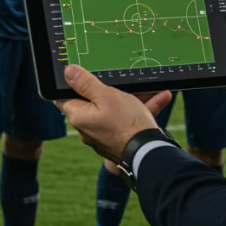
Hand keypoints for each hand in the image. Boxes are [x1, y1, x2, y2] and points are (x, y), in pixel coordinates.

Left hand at [56, 65, 173, 162]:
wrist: (148, 152)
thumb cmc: (125, 122)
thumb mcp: (106, 95)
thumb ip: (86, 83)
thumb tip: (68, 72)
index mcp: (79, 117)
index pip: (64, 99)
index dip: (70, 86)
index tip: (80, 76)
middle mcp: (88, 129)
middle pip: (93, 103)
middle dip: (107, 90)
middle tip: (118, 79)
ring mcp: (104, 136)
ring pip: (116, 111)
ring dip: (132, 98)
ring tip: (148, 87)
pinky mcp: (120, 141)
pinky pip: (128, 121)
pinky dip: (142, 109)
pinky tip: (162, 98)